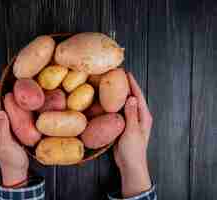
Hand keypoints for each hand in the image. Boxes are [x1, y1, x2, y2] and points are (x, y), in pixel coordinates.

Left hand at [0, 82, 28, 185]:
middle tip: (5, 84)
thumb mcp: (7, 145)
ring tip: (11, 91)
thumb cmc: (11, 161)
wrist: (16, 171)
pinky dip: (10, 108)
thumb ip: (3, 129)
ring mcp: (0, 130)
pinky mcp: (7, 132)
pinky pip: (7, 116)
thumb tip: (0, 112)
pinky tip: (17, 106)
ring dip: (3, 100)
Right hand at [114, 73, 152, 196]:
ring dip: (120, 95)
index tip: (126, 73)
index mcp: (144, 116)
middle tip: (117, 76)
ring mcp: (131, 121)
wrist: (130, 165)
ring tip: (111, 86)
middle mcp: (138, 117)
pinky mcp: (124, 126)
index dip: (133, 84)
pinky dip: (115, 106)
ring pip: (125, 105)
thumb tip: (131, 97)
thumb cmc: (134, 150)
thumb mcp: (132, 130)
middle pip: (132, 98)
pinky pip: (119, 112)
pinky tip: (107, 102)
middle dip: (126, 86)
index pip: (138, 96)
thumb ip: (131, 114)